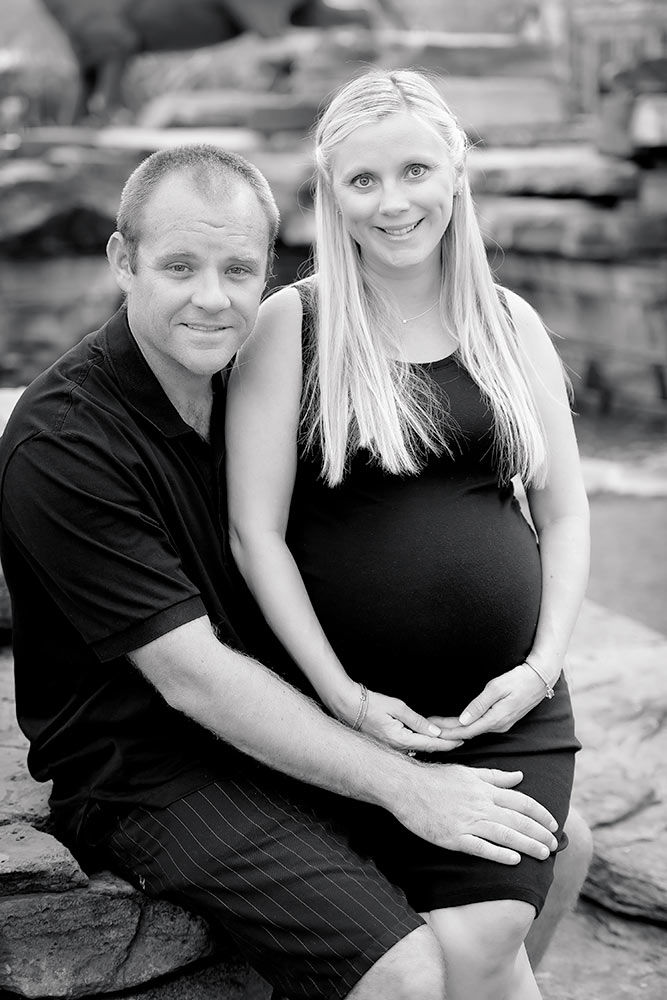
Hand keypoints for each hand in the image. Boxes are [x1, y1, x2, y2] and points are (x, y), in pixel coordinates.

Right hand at [360, 689, 463, 753]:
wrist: (348, 706)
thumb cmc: (369, 704)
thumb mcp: (397, 707)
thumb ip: (418, 721)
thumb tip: (435, 731)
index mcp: (400, 740)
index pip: (430, 744)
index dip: (448, 743)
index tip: (461, 740)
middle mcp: (397, 748)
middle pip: (427, 748)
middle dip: (444, 743)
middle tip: (460, 737)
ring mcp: (392, 748)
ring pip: (419, 747)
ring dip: (434, 742)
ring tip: (449, 735)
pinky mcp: (388, 744)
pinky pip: (410, 745)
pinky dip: (422, 740)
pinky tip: (428, 735)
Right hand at [394, 763, 559, 864]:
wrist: (406, 787)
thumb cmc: (436, 779)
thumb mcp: (468, 772)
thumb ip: (495, 776)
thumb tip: (519, 776)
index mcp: (484, 788)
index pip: (521, 801)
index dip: (540, 813)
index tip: (553, 824)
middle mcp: (480, 804)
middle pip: (517, 820)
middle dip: (540, 833)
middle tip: (554, 844)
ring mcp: (467, 821)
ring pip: (504, 834)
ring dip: (527, 845)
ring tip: (544, 854)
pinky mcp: (453, 837)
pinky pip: (481, 847)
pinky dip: (499, 854)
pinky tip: (514, 860)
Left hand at [428, 664, 549, 741]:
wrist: (541, 678)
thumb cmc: (519, 679)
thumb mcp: (497, 688)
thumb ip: (480, 704)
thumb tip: (463, 719)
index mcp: (496, 719)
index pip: (466, 730)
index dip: (447, 731)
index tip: (431, 729)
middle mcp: (498, 725)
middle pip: (468, 732)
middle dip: (447, 731)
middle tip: (427, 727)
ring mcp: (502, 724)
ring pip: (474, 730)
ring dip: (455, 729)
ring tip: (437, 726)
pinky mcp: (503, 719)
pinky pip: (481, 726)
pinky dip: (466, 726)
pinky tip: (457, 724)